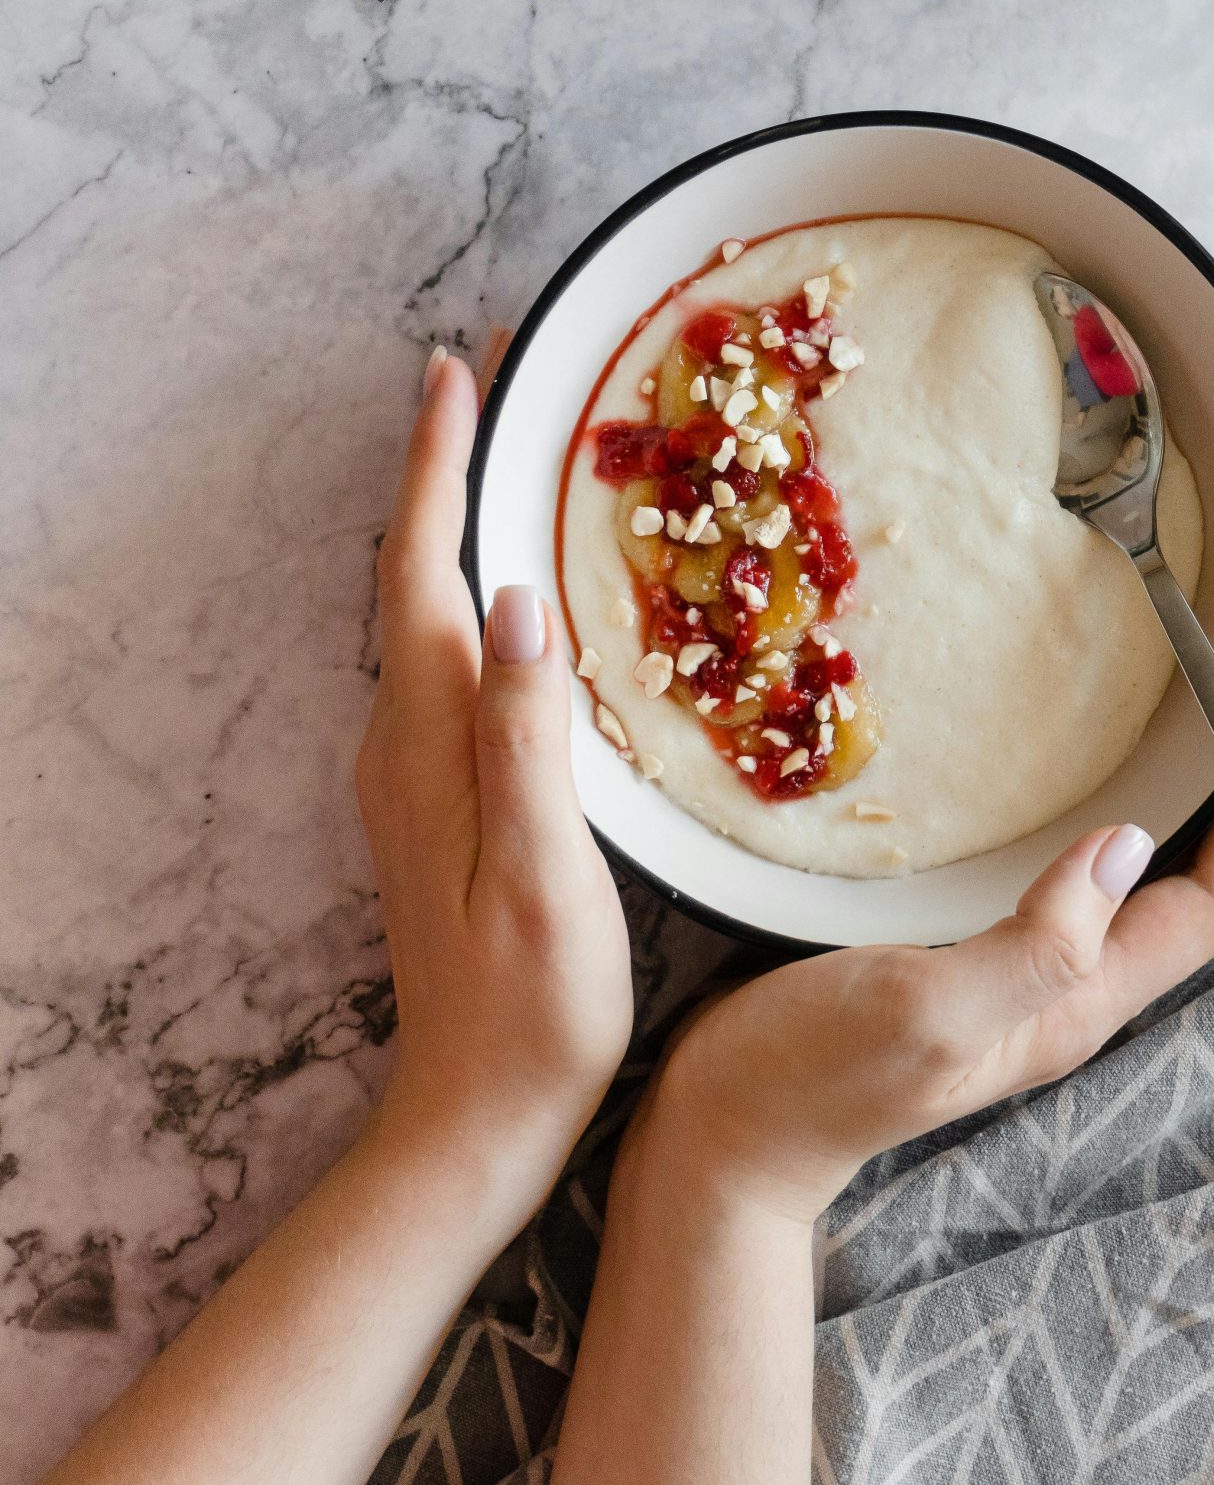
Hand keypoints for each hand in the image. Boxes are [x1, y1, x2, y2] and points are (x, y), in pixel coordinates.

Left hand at [357, 345, 633, 1243]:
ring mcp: (414, 769)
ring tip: (513, 450)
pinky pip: (451, 657)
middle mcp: (402, 739)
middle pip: (415, 571)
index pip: (420, 569)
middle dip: (447, 466)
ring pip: (431, 610)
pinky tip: (521, 586)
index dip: (437, 464)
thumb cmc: (529, 1005)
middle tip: (497, 377)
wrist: (476, 1115)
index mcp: (425, 740)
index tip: (458, 370)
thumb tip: (513, 599)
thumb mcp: (540, 869)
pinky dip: (477, 587)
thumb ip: (524, 735)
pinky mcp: (440, 795)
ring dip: (459, 520)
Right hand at [646, 662, 1213, 1225]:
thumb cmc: (813, 1077)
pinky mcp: (973, 958)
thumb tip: (1126, 846)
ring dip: (1196, 805)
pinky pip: (1079, 883)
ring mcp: (1023, 979)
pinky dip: (1116, 817)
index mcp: (1076, 1003)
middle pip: (1198, 890)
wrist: (725, 1139)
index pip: (1211, 906)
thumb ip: (1032, 942)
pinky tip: (1093, 782)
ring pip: (1145, 885)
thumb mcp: (924, 1010)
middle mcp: (1069, 992)